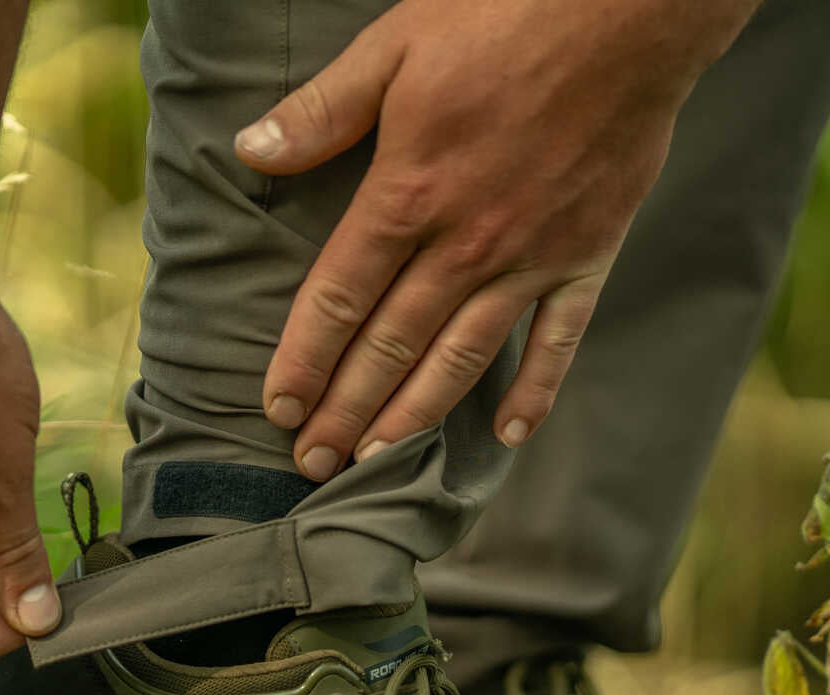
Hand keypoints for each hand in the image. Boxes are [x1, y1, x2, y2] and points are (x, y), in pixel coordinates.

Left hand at [237, 0, 756, 479]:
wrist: (630, 9)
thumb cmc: (504, 17)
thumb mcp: (395, 47)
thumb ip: (322, 111)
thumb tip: (250, 150)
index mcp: (408, 194)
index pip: (339, 298)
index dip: (303, 359)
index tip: (278, 408)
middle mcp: (464, 244)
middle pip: (390, 346)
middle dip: (345, 410)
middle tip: (312, 464)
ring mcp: (529, 259)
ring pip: (458, 358)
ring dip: (413, 415)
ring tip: (375, 463)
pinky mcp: (585, 258)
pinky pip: (557, 341)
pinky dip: (534, 391)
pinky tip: (506, 435)